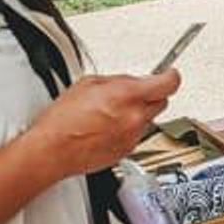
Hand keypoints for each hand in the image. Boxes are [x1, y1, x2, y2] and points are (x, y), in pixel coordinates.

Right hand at [26, 71, 180, 181]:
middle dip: (152, 95)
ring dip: (138, 114)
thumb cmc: (63, 120)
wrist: (53, 150)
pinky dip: (127, 129)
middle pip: (162, 102)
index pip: (169, 83)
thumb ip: (117, 81)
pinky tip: (107, 128)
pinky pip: (136, 135)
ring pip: (148, 120)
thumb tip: (129, 82)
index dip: (170, 76)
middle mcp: (136, 117)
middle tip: (135, 93)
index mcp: (128, 96)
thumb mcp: (88, 84)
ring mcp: (133, 136)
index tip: (169, 73)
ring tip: (112, 113)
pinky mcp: (127, 151)